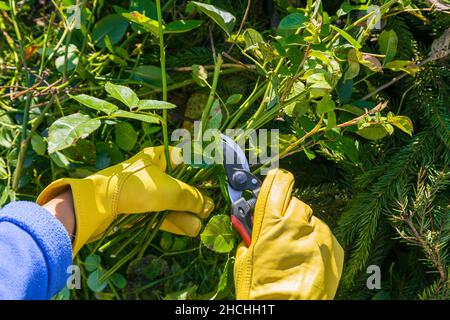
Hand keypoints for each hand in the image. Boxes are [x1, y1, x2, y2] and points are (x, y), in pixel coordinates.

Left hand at [37, 146, 213, 254]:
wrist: (97, 206)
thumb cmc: (135, 188)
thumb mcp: (169, 191)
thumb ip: (191, 197)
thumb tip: (207, 206)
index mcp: (159, 157)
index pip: (186, 160)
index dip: (201, 172)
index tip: (214, 184)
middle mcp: (154, 172)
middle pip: (182, 185)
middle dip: (196, 198)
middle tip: (208, 209)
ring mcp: (147, 192)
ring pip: (174, 202)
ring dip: (188, 213)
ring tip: (201, 224)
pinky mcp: (142, 210)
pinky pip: (164, 214)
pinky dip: (176, 221)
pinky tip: (191, 229)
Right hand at [234, 169, 343, 299]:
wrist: (288, 313)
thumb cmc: (261, 292)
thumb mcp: (244, 260)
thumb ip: (250, 234)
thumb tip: (251, 222)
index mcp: (270, 223)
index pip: (278, 183)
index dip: (277, 181)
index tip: (276, 182)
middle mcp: (297, 224)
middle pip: (296, 202)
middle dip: (288, 212)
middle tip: (281, 230)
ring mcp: (319, 236)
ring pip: (311, 219)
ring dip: (303, 229)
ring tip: (295, 251)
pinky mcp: (334, 249)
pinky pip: (324, 235)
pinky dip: (316, 243)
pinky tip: (307, 260)